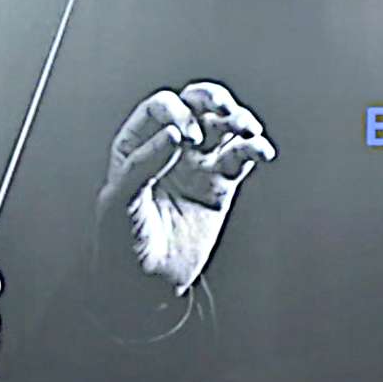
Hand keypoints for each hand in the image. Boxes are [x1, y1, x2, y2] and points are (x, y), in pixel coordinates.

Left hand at [96, 81, 276, 293]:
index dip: (177, 114)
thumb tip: (174, 132)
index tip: (184, 139)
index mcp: (139, 144)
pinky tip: (262, 151)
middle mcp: (169, 147)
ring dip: (239, 119)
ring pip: (223, 125)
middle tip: (222, 110)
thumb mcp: (120, 202)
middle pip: (195, 104)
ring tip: (246, 129)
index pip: (162, 108)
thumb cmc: (122, 242)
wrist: (145, 283)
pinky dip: (256, 148)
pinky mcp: (221, 184)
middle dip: (211, 99)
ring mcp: (197, 163)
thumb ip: (143, 165)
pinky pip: (242, 157)